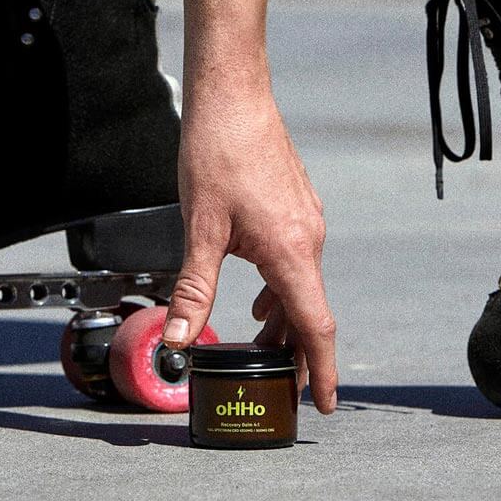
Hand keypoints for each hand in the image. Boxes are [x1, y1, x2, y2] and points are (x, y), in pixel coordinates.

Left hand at [161, 77, 337, 414]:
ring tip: (260, 350)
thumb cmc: (217, 154)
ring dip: (285, 323)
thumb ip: (193, 291)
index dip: (320, 372)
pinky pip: (297, 264)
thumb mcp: (200, 230)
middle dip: (297, 355)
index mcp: (292, 252)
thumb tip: (178, 340)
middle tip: (280, 389)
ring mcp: (307, 222)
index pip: (315, 327)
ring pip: (302, 288)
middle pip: (311, 313)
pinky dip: (282, 292)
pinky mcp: (297, 209)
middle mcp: (310, 239)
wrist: (233, 95)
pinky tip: (257, 301)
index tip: (322, 404)